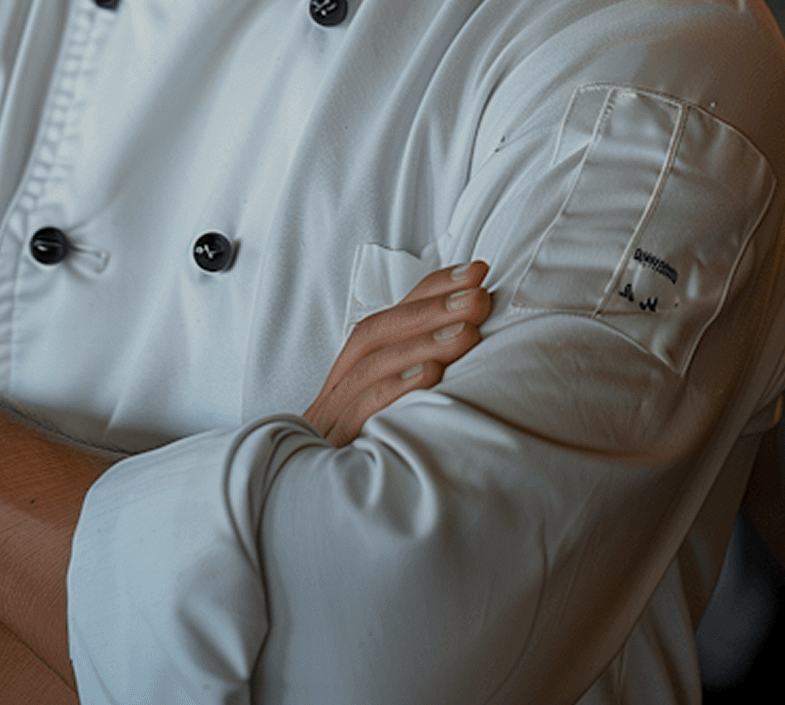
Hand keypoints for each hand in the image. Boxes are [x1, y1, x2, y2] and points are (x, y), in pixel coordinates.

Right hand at [303, 260, 490, 444]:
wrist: (306, 512)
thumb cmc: (363, 459)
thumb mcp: (390, 411)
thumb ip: (417, 374)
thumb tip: (472, 338)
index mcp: (352, 372)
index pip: (389, 316)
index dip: (429, 289)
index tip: (476, 271)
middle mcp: (338, 386)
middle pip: (376, 333)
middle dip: (429, 308)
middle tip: (479, 295)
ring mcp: (332, 417)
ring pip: (368, 365)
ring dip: (420, 342)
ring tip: (466, 330)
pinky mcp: (334, 447)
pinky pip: (361, 411)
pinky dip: (395, 388)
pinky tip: (431, 377)